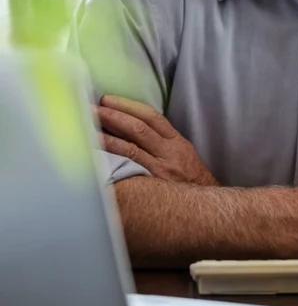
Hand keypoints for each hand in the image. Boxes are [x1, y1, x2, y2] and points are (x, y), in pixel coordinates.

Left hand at [95, 95, 218, 186]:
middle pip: (139, 128)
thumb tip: (133, 129)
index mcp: (176, 142)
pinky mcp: (151, 184)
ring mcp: (159, 168)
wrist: (202, 206)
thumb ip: (162, 142)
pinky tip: (95, 154)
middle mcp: (169, 152)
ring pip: (130, 147)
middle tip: (93, 108)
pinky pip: (128, 168)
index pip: (152, 117)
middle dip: (114, 115)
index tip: (109, 100)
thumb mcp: (183, 155)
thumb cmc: (190, 180)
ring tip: (87, 127)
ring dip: (107, 135)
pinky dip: (111, 158)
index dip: (129, 106)